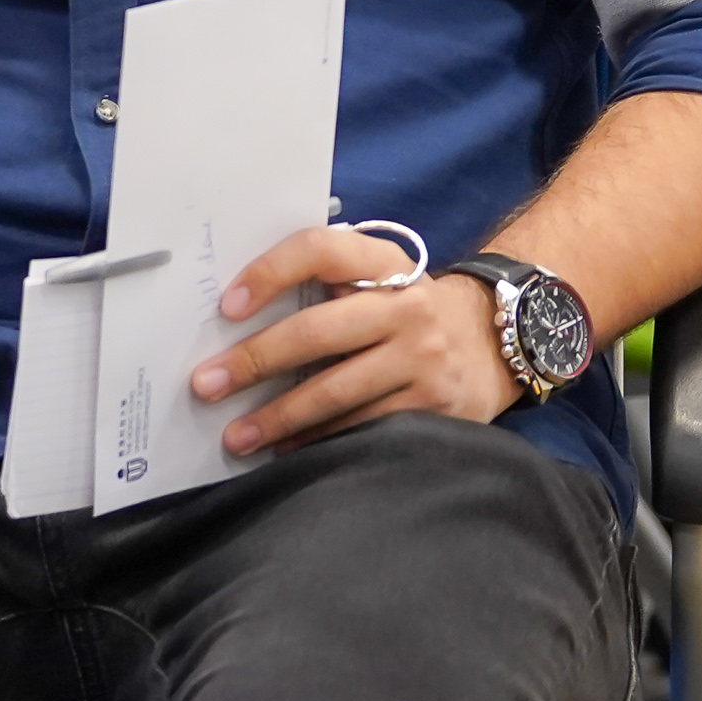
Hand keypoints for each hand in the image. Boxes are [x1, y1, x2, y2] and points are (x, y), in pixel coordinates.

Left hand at [191, 227, 524, 452]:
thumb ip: (324, 281)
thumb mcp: (379, 278)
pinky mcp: (434, 408)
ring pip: (337, 392)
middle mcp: (407, 307)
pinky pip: (364, 428)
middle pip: (317, 332)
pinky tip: (288, 451)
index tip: (226, 306)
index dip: (269, 272)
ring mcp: (424, 360)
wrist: (494, 341)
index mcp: (384, 262)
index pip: (318, 250)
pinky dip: (320, 442)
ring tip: (237, 435)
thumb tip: (235, 315)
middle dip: (254, 361)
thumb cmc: (406, 309)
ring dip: (278, 417)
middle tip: (207, 384)